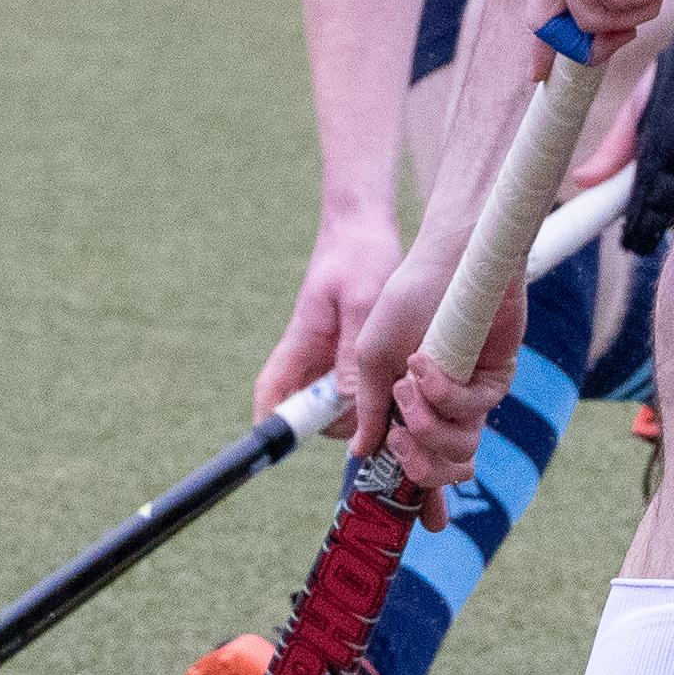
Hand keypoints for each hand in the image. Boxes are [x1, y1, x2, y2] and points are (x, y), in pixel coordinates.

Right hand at [255, 200, 399, 424]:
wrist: (365, 225)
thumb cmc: (359, 254)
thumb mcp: (362, 302)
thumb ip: (353, 352)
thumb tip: (348, 402)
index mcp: (302, 342)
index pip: (271, 393)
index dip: (272, 425)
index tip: (284, 449)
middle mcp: (312, 354)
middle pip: (306, 409)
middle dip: (331, 425)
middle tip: (372, 426)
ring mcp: (330, 353)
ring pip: (333, 401)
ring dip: (357, 411)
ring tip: (395, 407)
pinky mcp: (351, 348)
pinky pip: (354, 384)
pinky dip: (372, 394)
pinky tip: (401, 390)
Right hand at [340, 213, 526, 498]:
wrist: (446, 260)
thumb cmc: (403, 300)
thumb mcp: (372, 357)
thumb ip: (368, 406)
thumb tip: (362, 453)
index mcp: (411, 408)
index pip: (415, 463)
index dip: (416, 498)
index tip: (411, 522)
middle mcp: (443, 408)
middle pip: (442, 471)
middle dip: (418, 466)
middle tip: (399, 440)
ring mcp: (470, 395)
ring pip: (459, 450)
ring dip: (425, 426)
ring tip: (408, 387)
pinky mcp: (496, 380)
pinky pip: (471, 411)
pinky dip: (442, 394)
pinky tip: (424, 363)